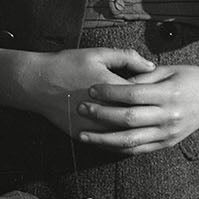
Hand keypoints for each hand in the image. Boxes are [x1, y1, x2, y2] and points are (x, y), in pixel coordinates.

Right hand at [0, 45, 155, 135]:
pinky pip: (107, 144)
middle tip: (160, 112)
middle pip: (137, 118)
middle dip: (149, 115)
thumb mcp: (98, 54)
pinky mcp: (83, 135)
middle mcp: (105, 110)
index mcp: (113, 89)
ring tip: (150, 129)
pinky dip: (120, 143)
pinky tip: (129, 138)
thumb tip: (151, 67)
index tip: (161, 93)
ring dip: (138, 133)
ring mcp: (93, 126)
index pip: (143, 96)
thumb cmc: (67, 65)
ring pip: (124, 136)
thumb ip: (127, 58)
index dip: (154, 95)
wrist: (37, 82)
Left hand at [74, 52, 198, 153]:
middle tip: (81, 108)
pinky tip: (103, 144)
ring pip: (131, 141)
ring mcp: (168, 133)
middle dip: (101, 115)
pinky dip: (119, 149)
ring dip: (104, 139)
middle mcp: (168, 116)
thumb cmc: (190, 78)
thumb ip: (142, 77)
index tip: (92, 88)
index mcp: (168, 94)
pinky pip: (139, 150)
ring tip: (84, 135)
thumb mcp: (168, 70)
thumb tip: (116, 83)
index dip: (110, 92)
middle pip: (128, 119)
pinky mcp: (167, 144)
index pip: (133, 94)